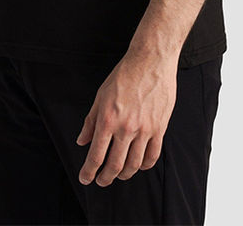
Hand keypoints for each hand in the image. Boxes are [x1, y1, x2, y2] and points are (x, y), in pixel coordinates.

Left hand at [75, 48, 178, 186]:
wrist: (151, 61)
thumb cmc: (125, 74)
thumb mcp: (101, 95)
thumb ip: (91, 121)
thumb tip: (83, 141)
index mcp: (108, 119)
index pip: (96, 155)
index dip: (89, 171)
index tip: (86, 178)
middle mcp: (126, 127)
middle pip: (115, 165)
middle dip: (105, 178)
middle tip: (101, 181)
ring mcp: (145, 129)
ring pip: (134, 164)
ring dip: (124, 174)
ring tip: (118, 174)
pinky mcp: (160, 128)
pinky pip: (152, 155)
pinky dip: (144, 166)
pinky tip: (139, 165)